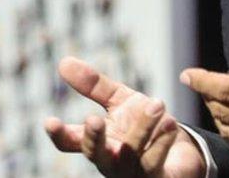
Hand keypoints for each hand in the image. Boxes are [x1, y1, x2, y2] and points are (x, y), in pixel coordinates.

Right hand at [44, 57, 206, 177]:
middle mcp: (110, 161)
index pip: (70, 142)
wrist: (178, 150)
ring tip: (157, 104)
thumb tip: (63, 62)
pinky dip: (163, 142)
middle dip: (93, 139)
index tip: (49, 121)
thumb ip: (94, 85)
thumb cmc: (141, 125)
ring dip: (143, 129)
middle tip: (94, 119)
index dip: (58, 134)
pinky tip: (170, 124)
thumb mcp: (118, 101)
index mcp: (98, 142)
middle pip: (95, 155)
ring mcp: (132, 173)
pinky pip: (155, 163)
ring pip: (131, 155)